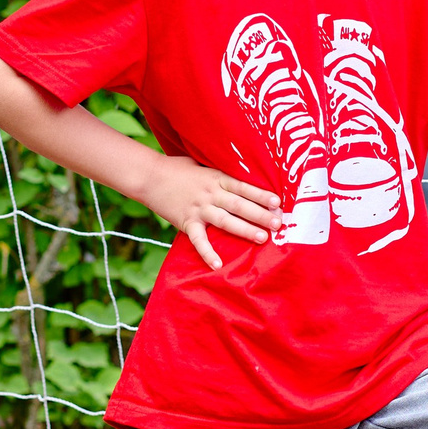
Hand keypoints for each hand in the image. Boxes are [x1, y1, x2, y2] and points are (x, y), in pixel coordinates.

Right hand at [141, 154, 282, 268]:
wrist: (149, 176)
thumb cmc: (178, 169)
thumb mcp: (203, 163)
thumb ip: (221, 173)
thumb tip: (244, 177)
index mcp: (216, 177)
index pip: (243, 186)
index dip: (260, 194)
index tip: (278, 202)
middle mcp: (210, 193)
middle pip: (239, 205)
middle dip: (260, 214)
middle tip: (278, 224)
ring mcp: (198, 208)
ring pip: (225, 220)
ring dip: (244, 230)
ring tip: (262, 238)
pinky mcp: (186, 222)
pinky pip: (199, 240)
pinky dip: (207, 253)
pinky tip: (218, 264)